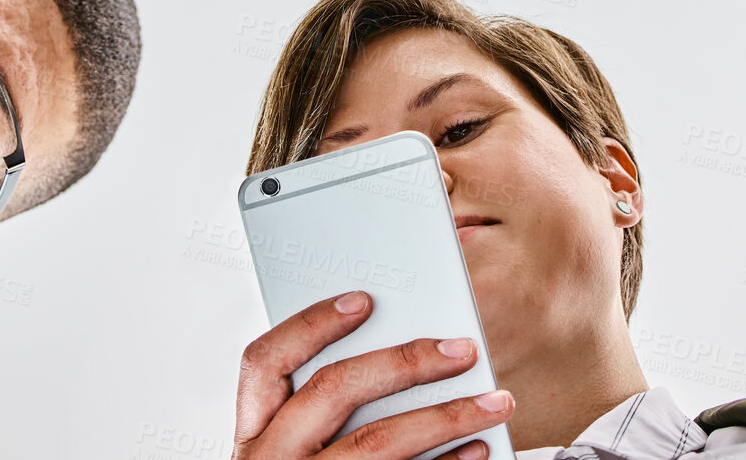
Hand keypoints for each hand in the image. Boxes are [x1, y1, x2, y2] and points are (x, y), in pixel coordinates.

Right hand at [233, 291, 513, 458]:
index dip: (311, 324)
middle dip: (404, 363)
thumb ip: (318, 409)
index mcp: (252, 435)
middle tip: (462, 350)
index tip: (362, 301)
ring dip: (446, 416)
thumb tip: (395, 347)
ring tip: (494, 402)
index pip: (266, 361)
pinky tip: (476, 451)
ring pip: (379, 442)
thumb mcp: (287, 453)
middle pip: (334, 390)